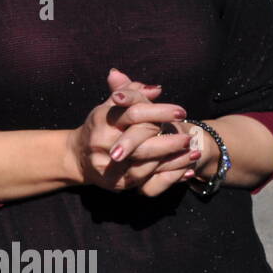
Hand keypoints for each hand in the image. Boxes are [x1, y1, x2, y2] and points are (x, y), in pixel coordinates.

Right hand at [66, 69, 197, 195]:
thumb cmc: (102, 126)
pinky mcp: (114, 183)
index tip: (181, 112)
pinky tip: (185, 170)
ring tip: (193, 153)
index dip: (159, 112)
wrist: (79, 157)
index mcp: (101, 118)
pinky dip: (168, 176)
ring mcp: (106, 164)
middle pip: (139, 140)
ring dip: (173, 159)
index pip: (133, 113)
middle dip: (168, 140)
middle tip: (189, 138)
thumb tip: (156, 90)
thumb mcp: (112, 106)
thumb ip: (132, 93)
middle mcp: (100, 141)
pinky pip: (146, 182)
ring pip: (146, 163)